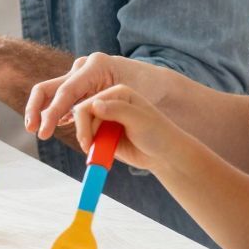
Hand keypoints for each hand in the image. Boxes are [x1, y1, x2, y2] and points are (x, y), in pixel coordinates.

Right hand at [26, 51, 145, 141]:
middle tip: (32, 130)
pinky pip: (62, 103)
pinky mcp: (81, 91)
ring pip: (53, 97)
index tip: (44, 131)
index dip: (52, 113)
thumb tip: (84, 113)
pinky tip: (53, 127)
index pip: (66, 91)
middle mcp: (83, 69)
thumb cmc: (148, 90)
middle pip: (49, 88)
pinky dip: (57, 116)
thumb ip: (110, 107)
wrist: (158, 87)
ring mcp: (80, 79)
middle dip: (37, 110)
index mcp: (96, 66)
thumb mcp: (132, 98)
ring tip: (42, 132)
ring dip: (45, 115)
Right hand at [66, 82, 185, 171]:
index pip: (90, 103)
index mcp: (118, 93)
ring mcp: (106, 120)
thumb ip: (118, 110)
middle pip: (83, 115)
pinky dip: (92, 148)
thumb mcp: (140, 119)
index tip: (86, 139)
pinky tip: (100, 153)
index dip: (83, 121)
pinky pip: (90, 140)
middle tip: (89, 148)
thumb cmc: (158, 133)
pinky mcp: (105, 135)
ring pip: (84, 129)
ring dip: (88, 141)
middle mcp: (109, 104)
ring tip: (101, 152)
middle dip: (84, 132)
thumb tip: (95, 105)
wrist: (165, 155)